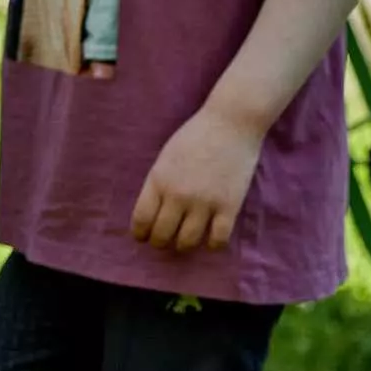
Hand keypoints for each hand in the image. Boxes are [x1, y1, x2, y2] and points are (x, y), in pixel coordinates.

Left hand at [131, 105, 266, 251]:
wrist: (230, 124)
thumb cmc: (195, 136)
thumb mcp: (165, 158)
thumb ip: (159, 183)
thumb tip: (154, 210)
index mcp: (158, 181)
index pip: (142, 218)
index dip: (140, 233)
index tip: (142, 237)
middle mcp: (178, 195)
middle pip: (162, 234)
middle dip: (159, 242)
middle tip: (163, 242)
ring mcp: (204, 202)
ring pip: (188, 241)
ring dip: (183, 246)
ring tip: (184, 243)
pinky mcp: (229, 206)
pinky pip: (218, 239)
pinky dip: (213, 245)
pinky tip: (211, 241)